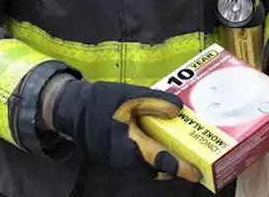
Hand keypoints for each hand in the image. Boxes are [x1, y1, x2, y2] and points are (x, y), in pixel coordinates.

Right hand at [51, 79, 199, 182]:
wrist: (73, 109)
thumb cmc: (101, 102)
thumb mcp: (130, 96)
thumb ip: (155, 102)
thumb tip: (178, 109)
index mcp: (130, 144)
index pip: (160, 160)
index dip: (180, 167)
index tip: (196, 172)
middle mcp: (125, 159)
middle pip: (157, 168)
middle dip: (175, 165)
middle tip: (193, 159)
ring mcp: (119, 161)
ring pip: (148, 165)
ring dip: (164, 160)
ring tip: (179, 148)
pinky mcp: (116, 158)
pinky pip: (139, 160)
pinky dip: (152, 154)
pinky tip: (159, 140)